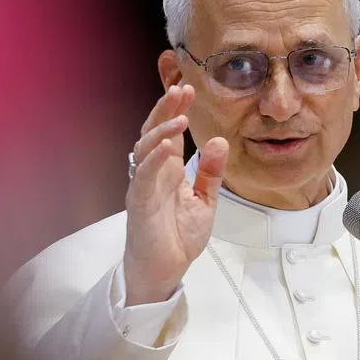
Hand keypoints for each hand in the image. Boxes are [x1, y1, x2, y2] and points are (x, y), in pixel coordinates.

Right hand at [123, 83, 227, 304]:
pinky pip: (143, 176)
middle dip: (166, 108)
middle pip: (153, 131)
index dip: (175, 108)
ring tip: (180, 114)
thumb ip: (211, 173)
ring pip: (145, 148)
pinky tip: (167, 145)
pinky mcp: (139, 203)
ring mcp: (143, 186)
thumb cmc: (178, 237)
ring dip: (161, 129)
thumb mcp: (205, 201)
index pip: (169, 132)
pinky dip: (154, 158)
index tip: (189, 89)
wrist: (164, 271)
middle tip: (182, 88)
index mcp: (167, 170)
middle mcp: (153, 173)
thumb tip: (220, 141)